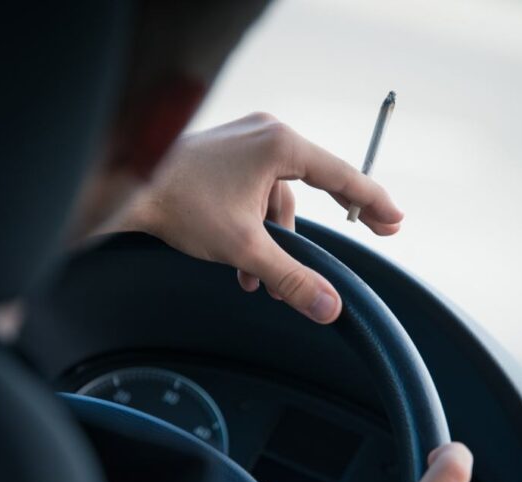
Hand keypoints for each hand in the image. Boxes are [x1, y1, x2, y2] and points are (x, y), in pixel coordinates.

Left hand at [107, 112, 403, 323]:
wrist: (126, 187)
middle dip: (311, 234)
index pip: (341, 175)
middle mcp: (265, 133)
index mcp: (279, 144)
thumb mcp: (245, 249)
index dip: (372, 201)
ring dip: (270, 242)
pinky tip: (240, 261)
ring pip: (275, 199)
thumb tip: (330, 307)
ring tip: (256, 279)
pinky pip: (254, 192)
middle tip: (368, 235)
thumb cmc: (182, 206)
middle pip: (309, 188)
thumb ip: (292, 278)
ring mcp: (244, 140)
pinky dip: (252, 227)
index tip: (395, 220)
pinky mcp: (226, 153)